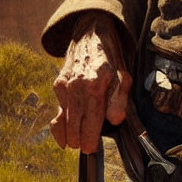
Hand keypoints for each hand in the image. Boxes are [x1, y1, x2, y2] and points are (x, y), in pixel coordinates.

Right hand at [50, 11, 131, 153]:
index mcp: (96, 86)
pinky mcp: (57, 85)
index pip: (90, 125)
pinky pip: (57, 112)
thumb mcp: (124, 76)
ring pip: (63, 123)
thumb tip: (115, 121)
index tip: (92, 148)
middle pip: (74, 129)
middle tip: (88, 145)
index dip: (91, 141)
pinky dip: (60, 125)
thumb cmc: (111, 57)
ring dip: (70, 136)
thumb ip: (120, 100)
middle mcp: (77, 88)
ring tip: (77, 140)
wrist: (92, 33)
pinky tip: (65, 133)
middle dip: (80, 141)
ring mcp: (64, 86)